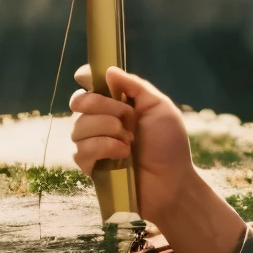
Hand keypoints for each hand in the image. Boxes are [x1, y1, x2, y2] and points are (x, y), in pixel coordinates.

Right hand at [69, 63, 197, 227]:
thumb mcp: (159, 107)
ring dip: (106, 130)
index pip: (90, 84)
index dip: (86, 78)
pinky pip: (81, 150)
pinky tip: (122, 154)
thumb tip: (108, 70)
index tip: (85, 77)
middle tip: (127, 118)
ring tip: (129, 142)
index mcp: (116, 103)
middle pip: (79, 102)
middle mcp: (100, 120)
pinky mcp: (91, 166)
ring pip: (79, 127)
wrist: (173, 182)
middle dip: (102, 106)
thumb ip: (134, 86)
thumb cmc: (169, 144)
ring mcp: (93, 143)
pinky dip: (103, 148)